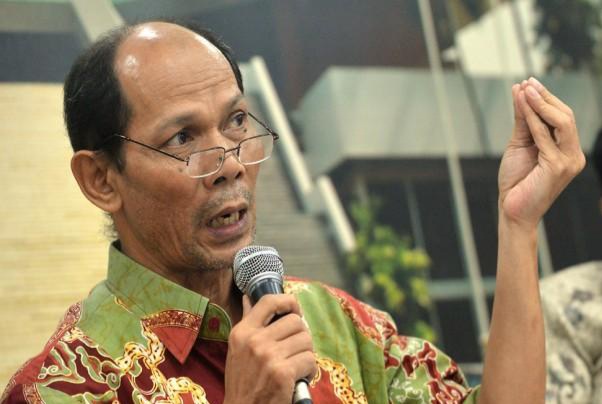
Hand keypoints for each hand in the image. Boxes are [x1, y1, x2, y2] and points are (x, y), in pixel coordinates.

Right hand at [223, 294, 315, 403]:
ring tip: (296, 365)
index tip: (295, 311)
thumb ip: (247, 323)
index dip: (288, 302)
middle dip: (301, 336)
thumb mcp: (237, 349)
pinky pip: (310, 360)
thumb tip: (248, 298)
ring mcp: (269, 356)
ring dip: (306, 354)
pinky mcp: (283, 373)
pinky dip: (309, 371)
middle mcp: (254, 341)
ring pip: (306, 340)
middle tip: (296, 350)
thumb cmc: (242, 381)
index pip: (269, 301)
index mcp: (242, 332)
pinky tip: (299, 378)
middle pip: (296, 321)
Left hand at [498, 77, 584, 226]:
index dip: (547, 99)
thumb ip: (523, 120)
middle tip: (528, 82)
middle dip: (545, 97)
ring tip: (525, 89)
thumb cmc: (516, 180)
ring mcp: (568, 161)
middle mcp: (574, 155)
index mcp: (568, 150)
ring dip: (541, 103)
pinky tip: (522, 106)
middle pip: (565, 117)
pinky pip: (545, 137)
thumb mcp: (520, 144)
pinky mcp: (558, 167)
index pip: (563, 118)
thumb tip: (521, 90)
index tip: (529, 83)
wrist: (512, 210)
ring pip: (561, 123)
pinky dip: (533, 119)